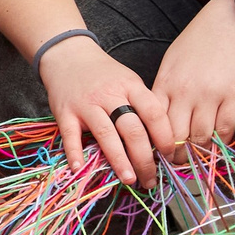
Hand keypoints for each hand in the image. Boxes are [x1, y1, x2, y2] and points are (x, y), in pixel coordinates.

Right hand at [37, 36, 171, 184]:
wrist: (67, 56)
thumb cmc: (104, 75)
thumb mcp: (129, 81)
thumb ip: (142, 106)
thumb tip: (160, 143)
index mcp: (131, 86)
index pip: (154, 113)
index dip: (165, 137)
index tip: (170, 156)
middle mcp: (110, 95)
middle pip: (132, 129)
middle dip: (144, 158)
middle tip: (150, 178)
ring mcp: (86, 104)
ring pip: (106, 134)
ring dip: (119, 160)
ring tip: (129, 179)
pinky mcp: (65, 112)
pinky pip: (71, 135)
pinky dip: (75, 153)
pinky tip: (81, 169)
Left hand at [150, 0, 234, 160]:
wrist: (233, 20)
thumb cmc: (200, 40)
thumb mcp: (172, 62)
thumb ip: (166, 90)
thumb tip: (160, 119)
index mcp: (165, 83)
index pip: (153, 123)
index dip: (153, 144)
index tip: (155, 156)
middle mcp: (185, 91)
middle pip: (175, 136)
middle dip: (174, 156)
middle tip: (176, 166)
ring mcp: (210, 94)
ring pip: (200, 137)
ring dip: (198, 153)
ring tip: (196, 161)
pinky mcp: (234, 94)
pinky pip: (226, 128)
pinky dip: (221, 141)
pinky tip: (218, 145)